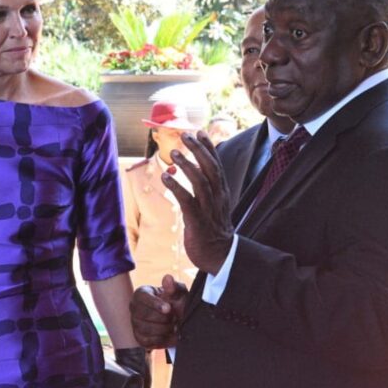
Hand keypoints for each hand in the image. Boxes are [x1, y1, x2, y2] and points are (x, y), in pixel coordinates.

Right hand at [131, 275, 187, 348]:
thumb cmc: (176, 302)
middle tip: (175, 318)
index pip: (142, 298)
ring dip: (164, 329)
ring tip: (175, 326)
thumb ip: (174, 286)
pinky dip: (163, 339)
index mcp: (141, 293)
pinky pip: (148, 341)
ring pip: (146, 329)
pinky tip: (171, 335)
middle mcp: (134, 308)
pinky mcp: (139, 338)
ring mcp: (135, 324)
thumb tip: (168, 278)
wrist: (177, 319)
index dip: (155, 303)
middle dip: (163, 318)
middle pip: (143, 315)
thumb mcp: (178, 293)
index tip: (168, 308)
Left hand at [163, 131, 234, 273]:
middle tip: (185, 135)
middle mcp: (218, 198)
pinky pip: (187, 200)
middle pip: (211, 168)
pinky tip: (166, 177)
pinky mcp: (197, 221)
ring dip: (187, 165)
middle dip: (198, 150)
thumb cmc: (213, 230)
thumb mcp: (213, 206)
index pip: (217, 165)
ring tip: (174, 152)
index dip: (209, 147)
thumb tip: (195, 171)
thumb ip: (206, 189)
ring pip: (200, 181)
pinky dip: (176, 187)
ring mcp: (209, 209)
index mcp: (222, 193)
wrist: (220, 256)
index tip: (200, 132)